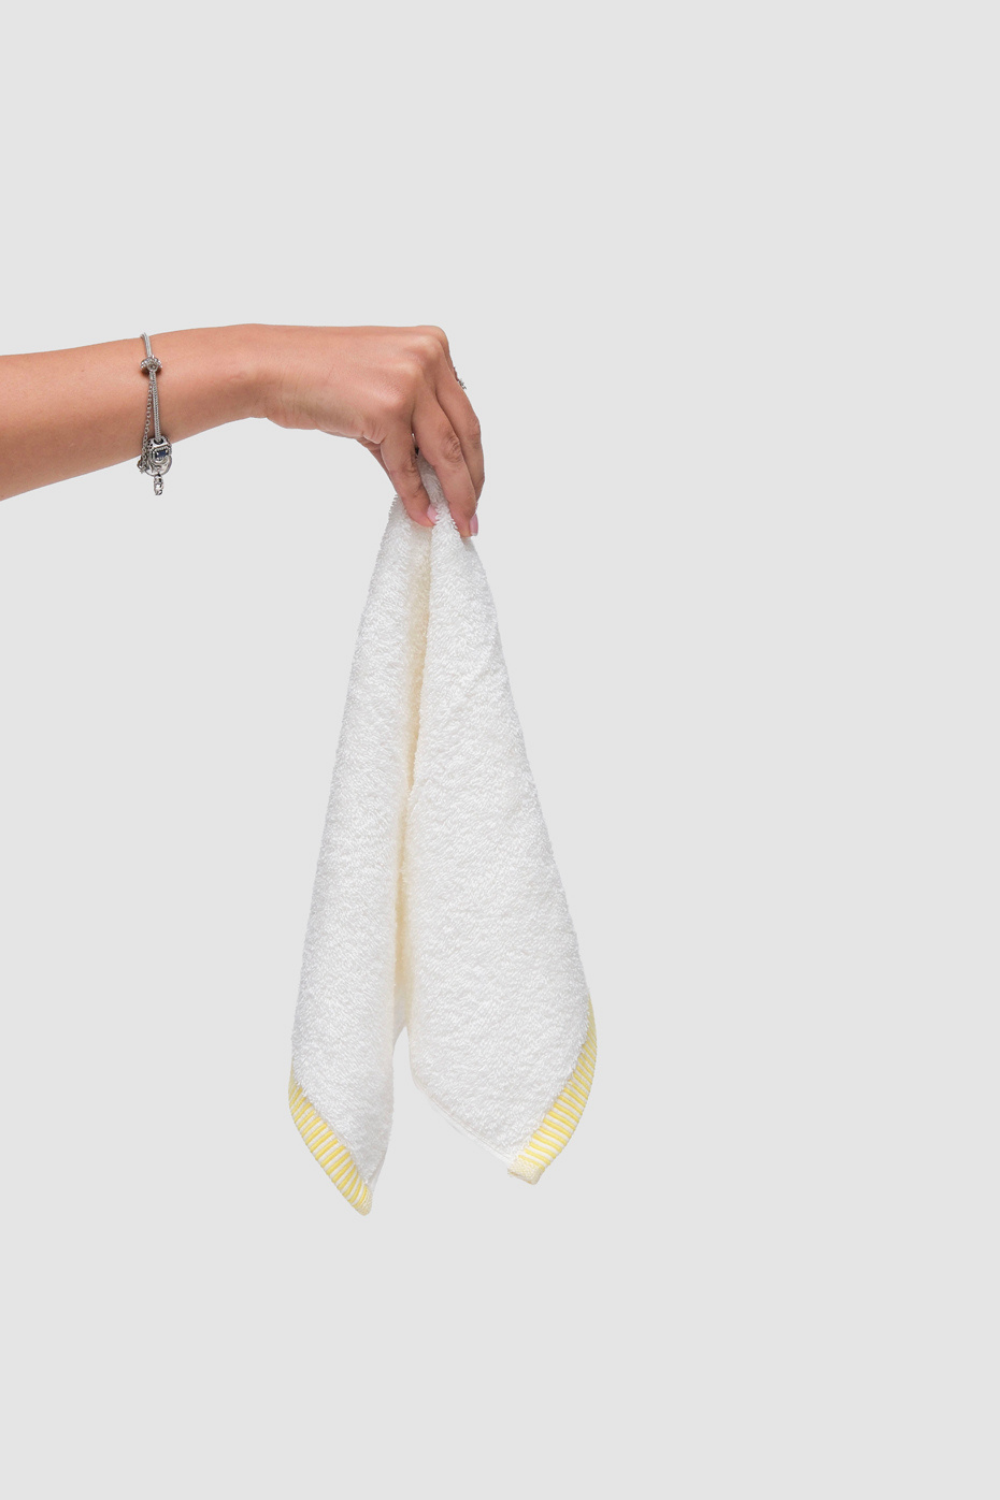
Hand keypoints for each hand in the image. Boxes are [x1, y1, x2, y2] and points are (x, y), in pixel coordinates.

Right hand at [255, 325, 483, 537]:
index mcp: (433, 345)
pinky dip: (416, 495)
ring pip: (447, 451)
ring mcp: (409, 382)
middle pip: (465, 432)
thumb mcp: (379, 390)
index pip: (464, 412)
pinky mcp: (387, 409)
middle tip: (472, 514)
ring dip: (456, 494)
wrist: (271, 367)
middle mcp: (428, 357)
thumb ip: (412, 425)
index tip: (474, 485)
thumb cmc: (316, 374)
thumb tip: (434, 476)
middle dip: (471, 480)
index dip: (472, 456)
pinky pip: (408, 465)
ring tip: (459, 522)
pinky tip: (422, 514)